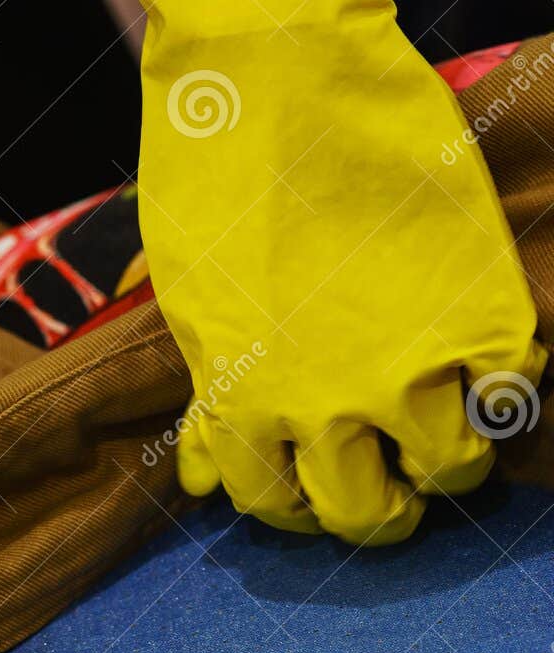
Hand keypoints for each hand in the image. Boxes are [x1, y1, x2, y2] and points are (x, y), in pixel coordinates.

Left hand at [140, 0, 545, 544]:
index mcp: (242, 407)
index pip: (274, 508)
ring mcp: (407, 367)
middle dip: (379, 506)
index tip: (318, 488)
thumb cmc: (218, 187)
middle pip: (365, 514)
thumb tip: (203, 479)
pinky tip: (478, 364)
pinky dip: (503, 390)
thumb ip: (211, 401)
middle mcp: (322, 409)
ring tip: (443, 423)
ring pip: (450, 468)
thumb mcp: (193, 312)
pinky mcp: (479, 316)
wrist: (280, 84)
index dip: (300, 508)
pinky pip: (512, 394)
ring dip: (449, 458)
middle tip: (392, 479)